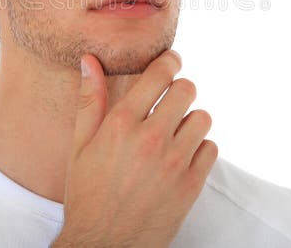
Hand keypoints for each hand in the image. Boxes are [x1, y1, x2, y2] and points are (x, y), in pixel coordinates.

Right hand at [52, 49, 217, 247]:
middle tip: (170, 101)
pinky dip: (199, 149)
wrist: (104, 245)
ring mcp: (173, 163)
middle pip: (187, 90)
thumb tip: (90, 61)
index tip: (172, 62)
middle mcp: (150, 139)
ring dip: (191, 121)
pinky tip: (181, 156)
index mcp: (121, 124)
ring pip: (203, 118)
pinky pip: (210, 148)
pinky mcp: (190, 185)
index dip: (170, 61)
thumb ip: (90, 100)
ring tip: (174, 132)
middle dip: (180, 90)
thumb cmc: (87, 193)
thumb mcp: (80, 145)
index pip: (160, 74)